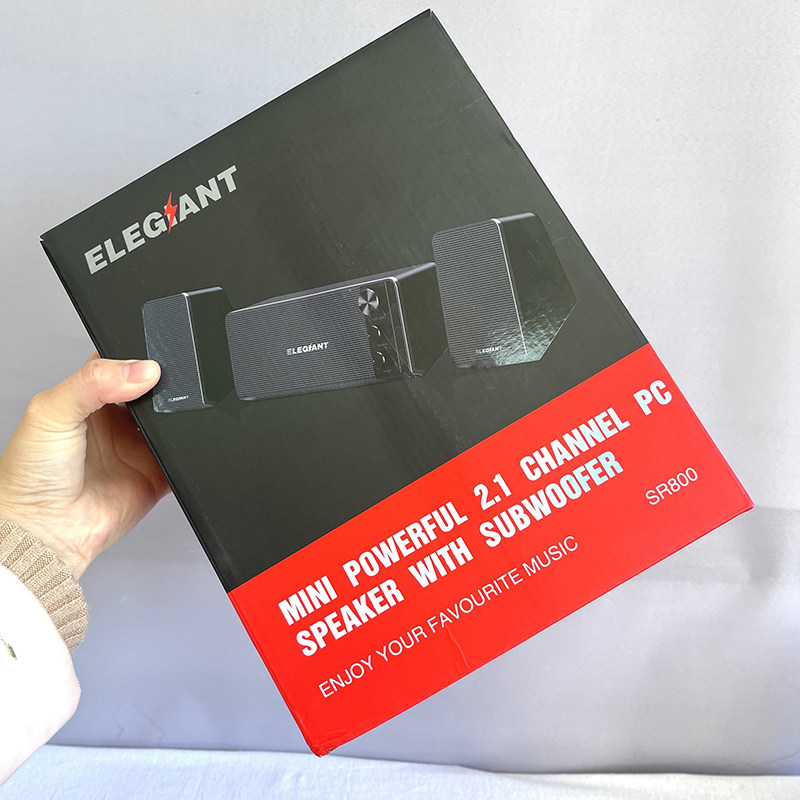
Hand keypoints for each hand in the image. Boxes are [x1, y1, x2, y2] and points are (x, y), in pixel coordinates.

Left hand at [0, 352, 169, 578]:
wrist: (44, 532)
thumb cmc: (31, 476)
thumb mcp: (51, 412)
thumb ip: (92, 382)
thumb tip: (142, 370)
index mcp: (90, 396)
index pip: (121, 362)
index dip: (138, 353)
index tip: (151, 354)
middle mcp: (117, 420)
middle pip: (155, 388)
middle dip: (166, 383)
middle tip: (165, 384)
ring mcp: (139, 447)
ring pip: (173, 420)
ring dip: (179, 414)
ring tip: (171, 413)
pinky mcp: (157, 474)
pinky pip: (183, 457)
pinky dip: (188, 450)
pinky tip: (181, 442)